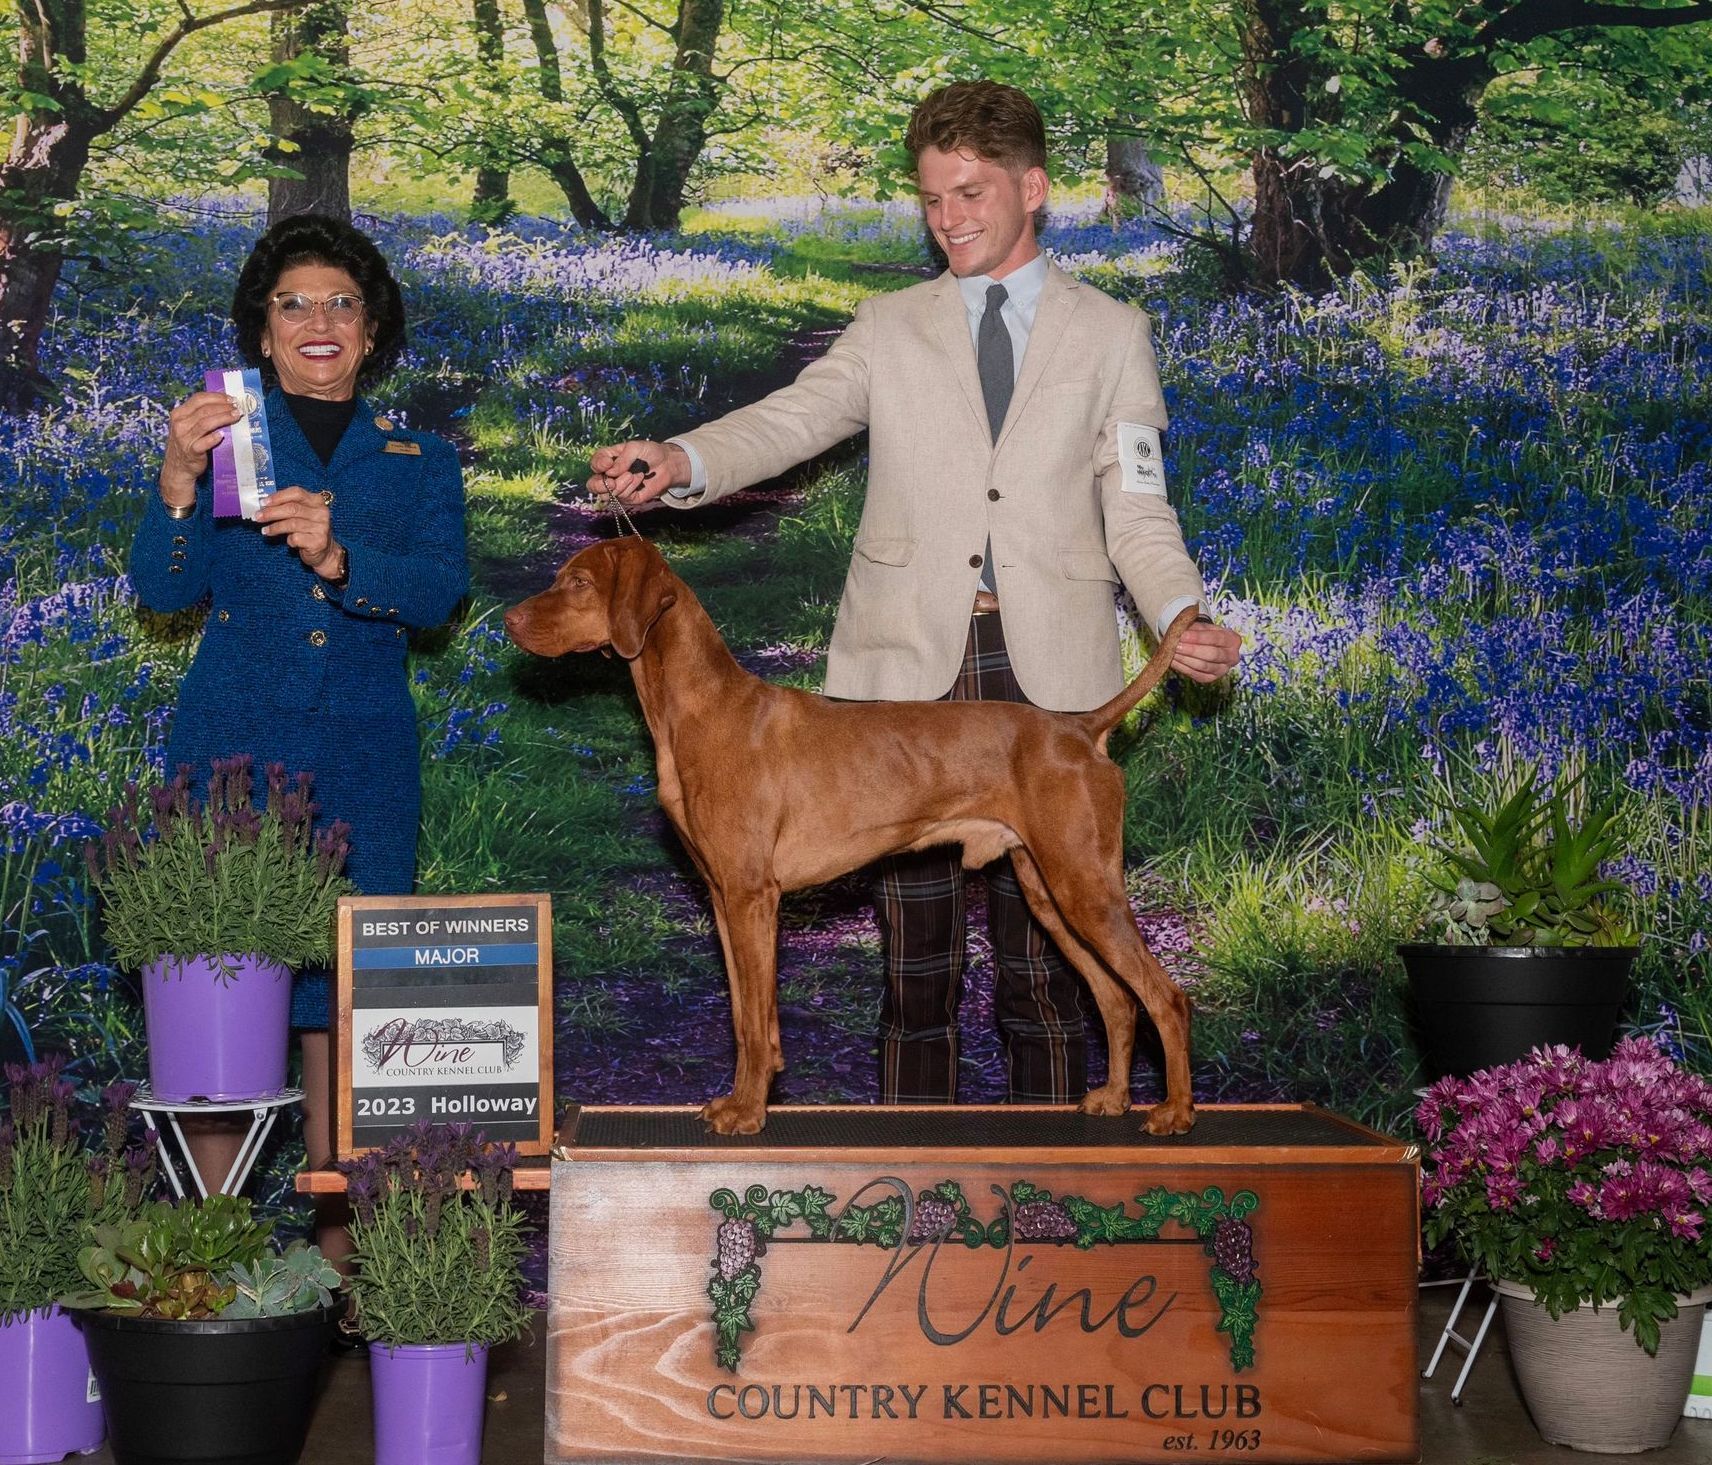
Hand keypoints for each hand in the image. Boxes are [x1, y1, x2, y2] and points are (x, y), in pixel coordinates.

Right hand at [160, 390, 241, 506]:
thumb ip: (199, 416)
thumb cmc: (187, 444)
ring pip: (206, 423)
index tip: (231, 398)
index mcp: (179, 414)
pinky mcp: (192, 452)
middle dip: (223, 407)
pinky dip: (214, 437)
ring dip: (223, 418)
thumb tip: (224, 405)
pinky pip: (204, 442)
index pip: (198, 399)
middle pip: (204, 410)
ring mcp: (184, 438)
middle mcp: (180, 424)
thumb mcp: (188, 426)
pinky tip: (223, 435)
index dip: (217, 397)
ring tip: (236, 416)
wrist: (178, 469)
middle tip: (237, 407)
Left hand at [254, 486, 342, 577]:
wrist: (325, 551)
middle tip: (257, 516)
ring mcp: (322, 527)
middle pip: (292, 508)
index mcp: (317, 501)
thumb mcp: (301, 515)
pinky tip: (288, 541)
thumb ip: (288, 507)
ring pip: (292, 524)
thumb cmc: (308, 530)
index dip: (278, 497)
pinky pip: (296, 538)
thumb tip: (264, 505)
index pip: (296, 493)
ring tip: (264, 531)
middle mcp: (322, 512)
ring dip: (275, 527)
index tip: (263, 502)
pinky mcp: (318, 542)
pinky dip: (288, 540)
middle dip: (271, 512)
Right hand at [586, 440, 686, 504]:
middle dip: (599, 485)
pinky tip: (639, 479)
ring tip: (633, 475)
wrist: (667, 464)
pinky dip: (631, 488)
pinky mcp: (628, 497)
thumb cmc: (650, 452)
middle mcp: (609, 475)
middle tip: (612, 482)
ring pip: (606, 495)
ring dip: (620, 486)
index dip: (598, 465)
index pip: (594, 464)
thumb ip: (622, 459)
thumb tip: (610, 472)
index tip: (608, 462)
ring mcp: (618, 487)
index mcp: (607, 459)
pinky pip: (623, 498)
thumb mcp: (635, 448)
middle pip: (593, 485)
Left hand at [1171, 620, 1241, 682]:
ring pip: (1203, 666)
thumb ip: (1195, 629)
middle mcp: (1232, 657)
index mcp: (1233, 640)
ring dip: (1185, 659)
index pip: (1216, 638)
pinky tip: (1172, 661)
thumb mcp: (1204, 627)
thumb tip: (1180, 632)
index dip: (1198, 637)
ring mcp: (1222, 670)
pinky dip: (1182, 667)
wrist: (1208, 646)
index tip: (1182, 635)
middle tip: (1176, 645)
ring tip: (1171, 652)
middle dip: (1192, 650)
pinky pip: (1196, 674)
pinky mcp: (1210, 678)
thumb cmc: (1205, 634)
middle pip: (1212, 654)